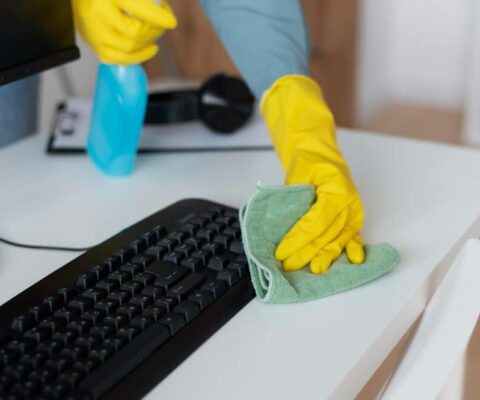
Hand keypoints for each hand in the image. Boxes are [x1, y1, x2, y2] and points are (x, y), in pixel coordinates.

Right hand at [72, 0, 176, 64]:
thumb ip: (143, 1)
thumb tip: (161, 10)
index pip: (138, 8)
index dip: (158, 17)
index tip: (171, 21)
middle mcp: (97, 16)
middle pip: (135, 32)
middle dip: (154, 30)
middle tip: (162, 23)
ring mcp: (94, 33)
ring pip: (129, 48)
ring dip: (148, 43)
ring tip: (155, 35)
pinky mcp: (94, 44)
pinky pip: (117, 58)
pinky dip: (136, 56)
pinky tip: (148, 50)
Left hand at [261, 75, 364, 273]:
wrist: (320, 152)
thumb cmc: (308, 162)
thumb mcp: (297, 176)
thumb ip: (294, 201)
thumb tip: (284, 230)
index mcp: (336, 190)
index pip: (315, 222)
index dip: (298, 239)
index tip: (282, 252)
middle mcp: (349, 202)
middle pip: (327, 234)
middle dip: (307, 252)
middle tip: (289, 266)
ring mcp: (354, 210)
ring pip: (339, 239)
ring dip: (326, 256)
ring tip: (314, 271)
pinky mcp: (354, 216)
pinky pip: (355, 235)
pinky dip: (354, 248)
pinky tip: (355, 261)